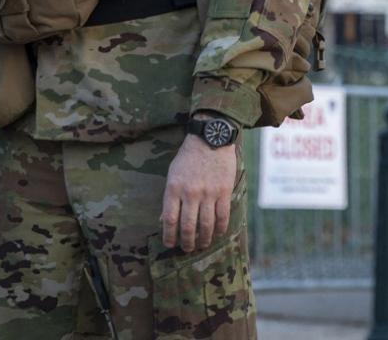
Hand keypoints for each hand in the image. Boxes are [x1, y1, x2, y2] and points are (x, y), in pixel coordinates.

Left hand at [159, 133, 235, 251]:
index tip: (169, 244)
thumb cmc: (188, 157)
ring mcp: (208, 193)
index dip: (169, 236)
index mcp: (174, 188)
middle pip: (188, 226)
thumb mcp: (173, 174)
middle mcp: (190, 193)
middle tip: (187, 249)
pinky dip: (220, 228)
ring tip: (203, 245)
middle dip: (187, 242)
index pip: (169, 219)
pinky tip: (218, 233)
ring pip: (206, 224)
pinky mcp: (224, 191)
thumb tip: (163, 220)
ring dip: (204, 239)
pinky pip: (222, 216)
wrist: (210, 139)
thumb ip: (169, 197)